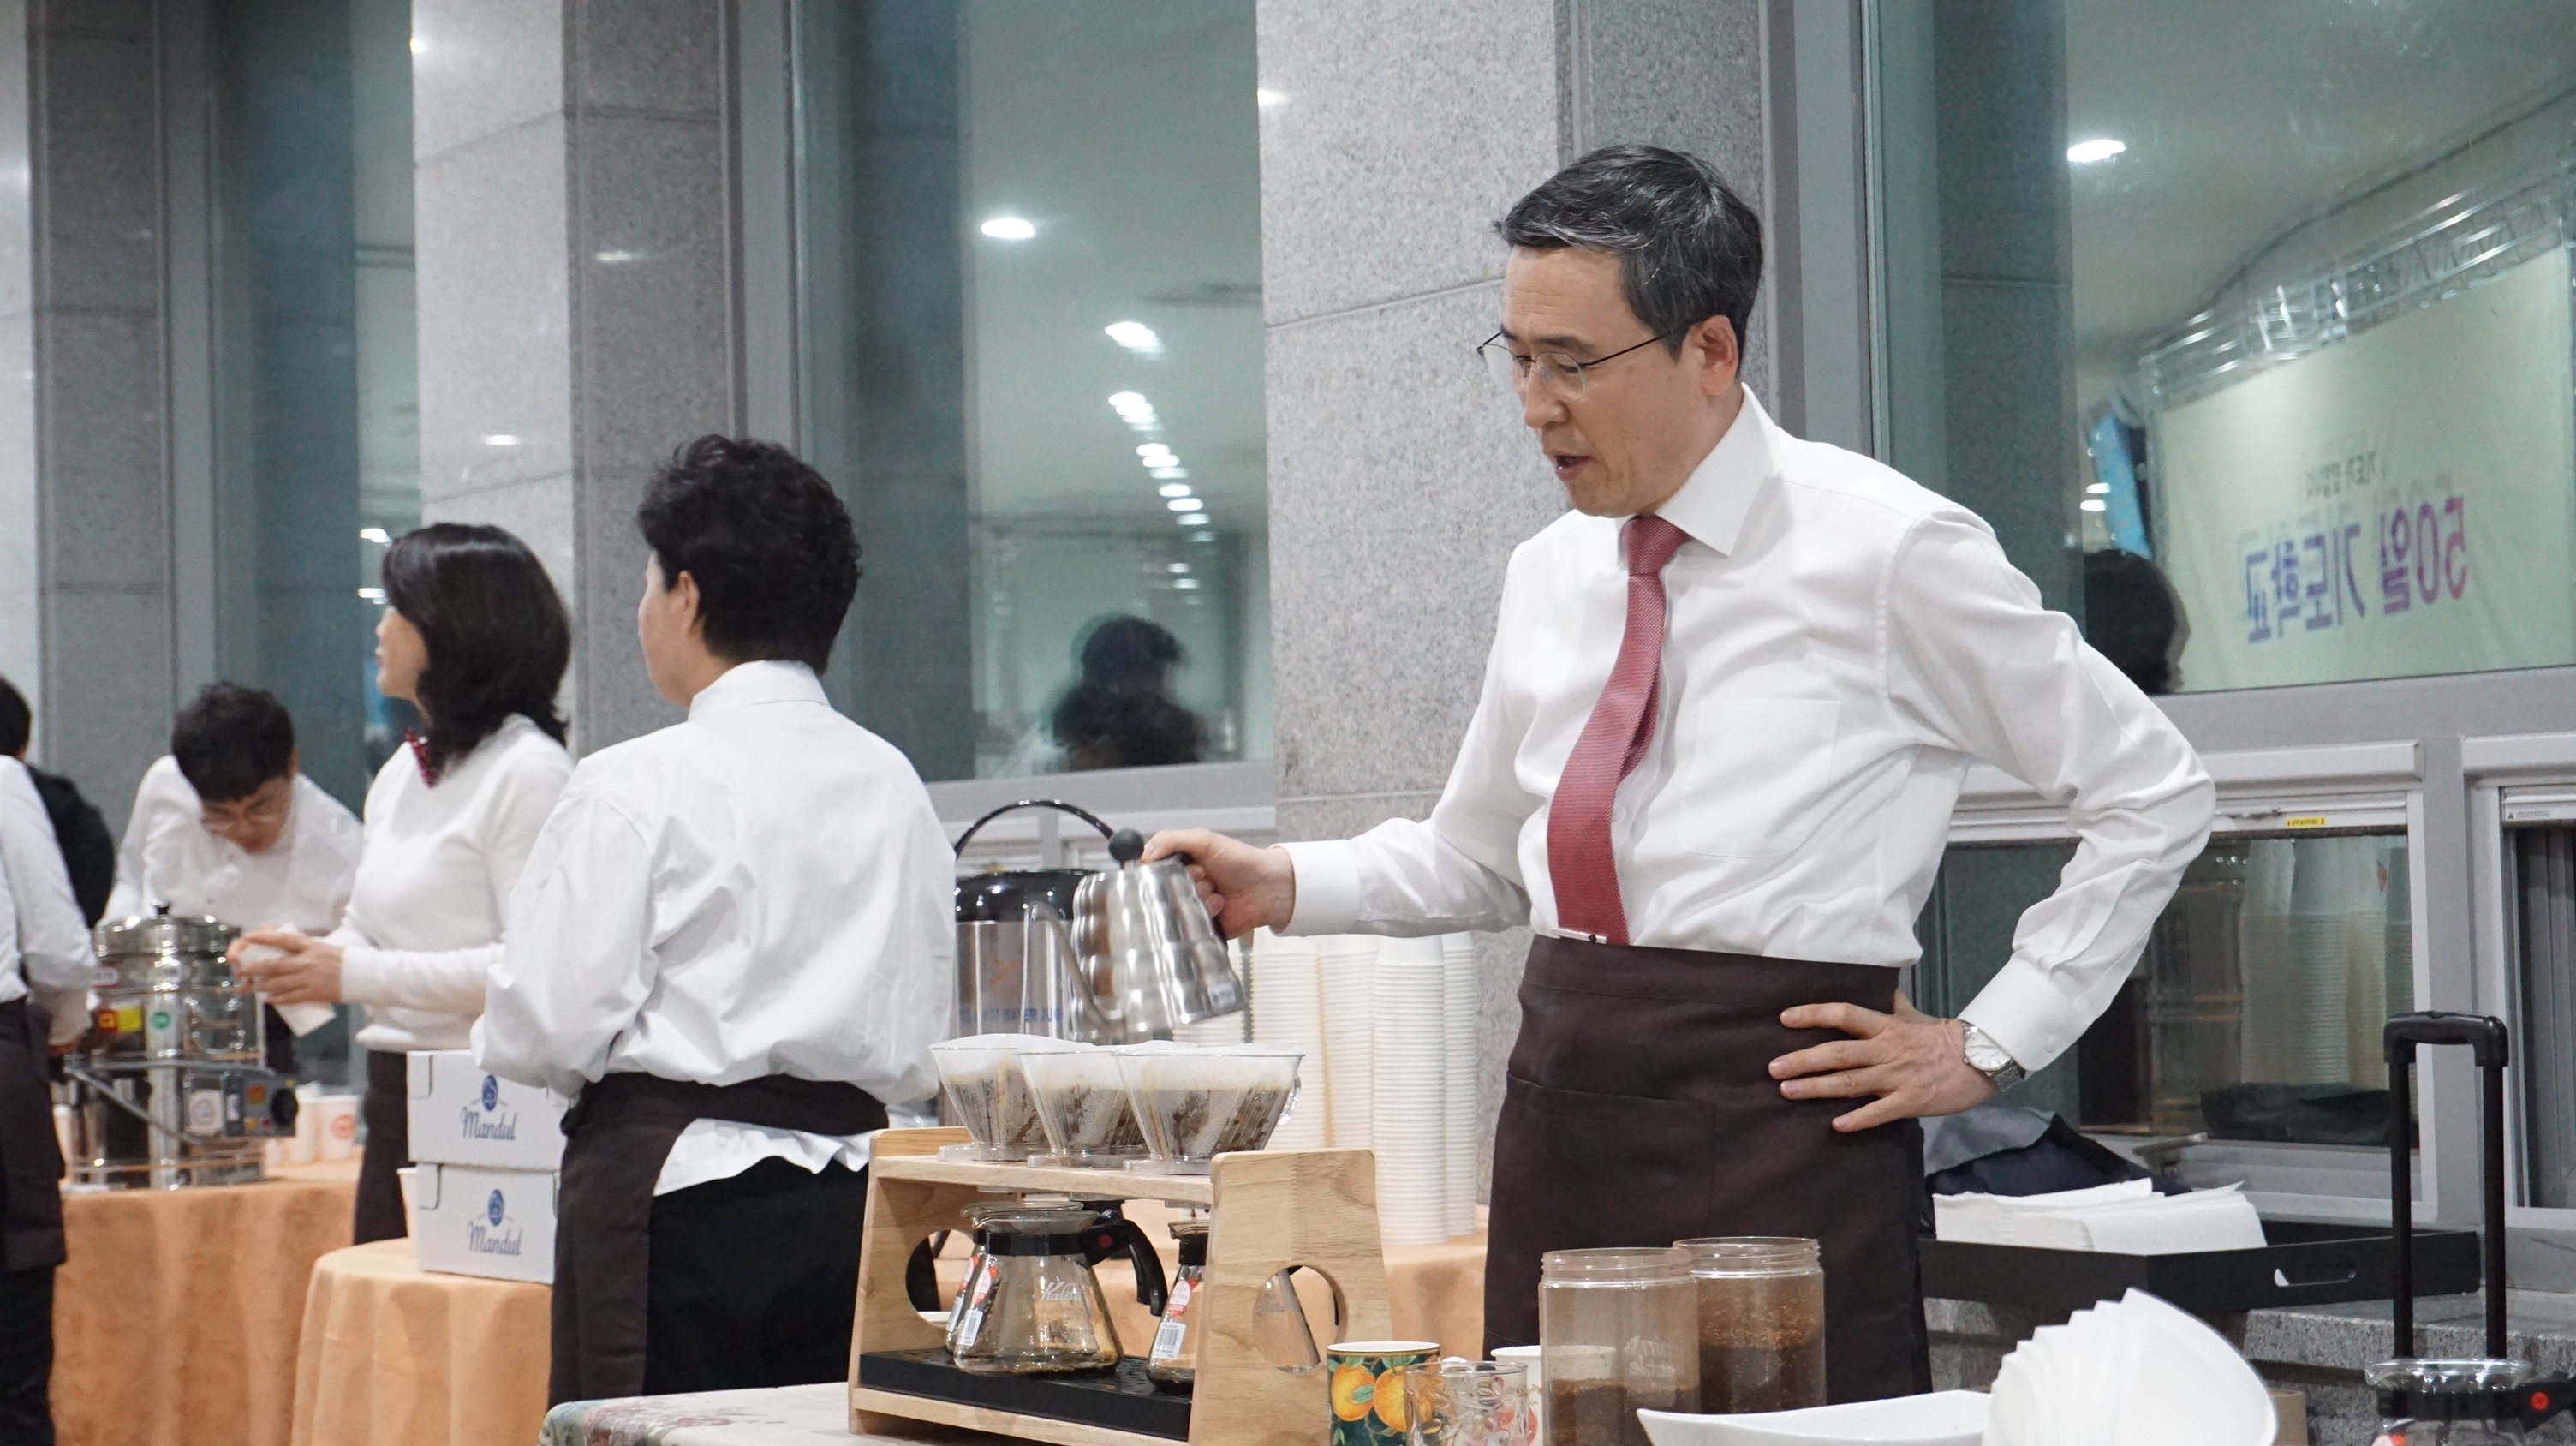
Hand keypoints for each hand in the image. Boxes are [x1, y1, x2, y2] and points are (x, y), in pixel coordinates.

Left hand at [229, 927, 345, 1006]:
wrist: (363, 975)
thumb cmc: (343, 960)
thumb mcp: (323, 948)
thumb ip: (305, 949)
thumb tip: (284, 950)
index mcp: (311, 946)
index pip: (283, 939)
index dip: (263, 937)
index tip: (247, 937)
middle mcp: (307, 961)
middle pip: (274, 965)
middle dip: (253, 969)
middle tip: (240, 972)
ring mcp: (310, 978)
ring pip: (278, 983)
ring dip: (260, 986)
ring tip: (249, 988)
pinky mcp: (314, 993)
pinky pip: (291, 998)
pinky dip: (278, 999)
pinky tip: (268, 1000)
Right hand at [1141, 829, 1296, 939]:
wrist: (1267, 886)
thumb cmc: (1238, 860)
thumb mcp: (1203, 840)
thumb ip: (1170, 840)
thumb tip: (1142, 854)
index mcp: (1177, 865)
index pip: (1149, 871)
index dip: (1155, 871)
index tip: (1168, 868)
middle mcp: (1180, 886)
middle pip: (1160, 891)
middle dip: (1182, 882)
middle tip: (1202, 874)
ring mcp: (1190, 907)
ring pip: (1176, 908)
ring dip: (1198, 896)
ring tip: (1216, 889)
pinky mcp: (1200, 926)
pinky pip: (1191, 924)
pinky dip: (1207, 912)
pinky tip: (1221, 904)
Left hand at [1768, 991, 1996, 1132]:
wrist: (1982, 1059)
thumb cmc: (1942, 1038)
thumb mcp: (1912, 1016)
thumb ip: (1889, 1004)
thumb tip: (1877, 984)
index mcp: (1886, 1026)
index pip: (1844, 1014)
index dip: (1814, 1014)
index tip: (1785, 1018)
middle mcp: (1887, 1050)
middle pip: (1839, 1052)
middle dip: (1804, 1059)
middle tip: (1773, 1067)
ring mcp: (1898, 1076)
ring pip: (1851, 1082)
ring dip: (1817, 1087)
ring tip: (1787, 1091)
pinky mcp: (1911, 1101)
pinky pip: (1880, 1112)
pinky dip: (1858, 1119)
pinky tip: (1836, 1125)